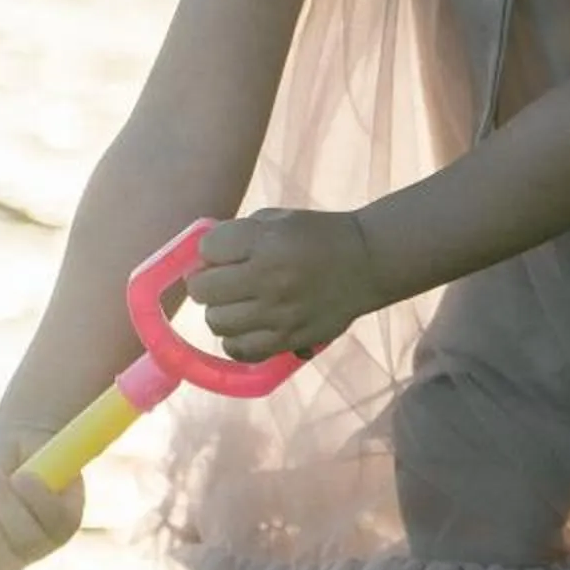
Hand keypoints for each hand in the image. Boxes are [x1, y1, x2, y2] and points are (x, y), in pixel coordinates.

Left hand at [185, 207, 379, 362]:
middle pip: (204, 291)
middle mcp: (269, 279)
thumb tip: (202, 260)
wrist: (368, 262)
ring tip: (237, 304)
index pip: (208, 250)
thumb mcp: (277, 219)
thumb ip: (238, 235)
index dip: (211, 251)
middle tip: (223, 281)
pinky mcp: (289, 339)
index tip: (224, 252)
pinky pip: (240, 350)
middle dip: (207, 283)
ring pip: (217, 323)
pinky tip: (246, 328)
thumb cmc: (318, 235)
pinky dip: (235, 341)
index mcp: (266, 242)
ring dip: (220, 312)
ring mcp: (279, 314)